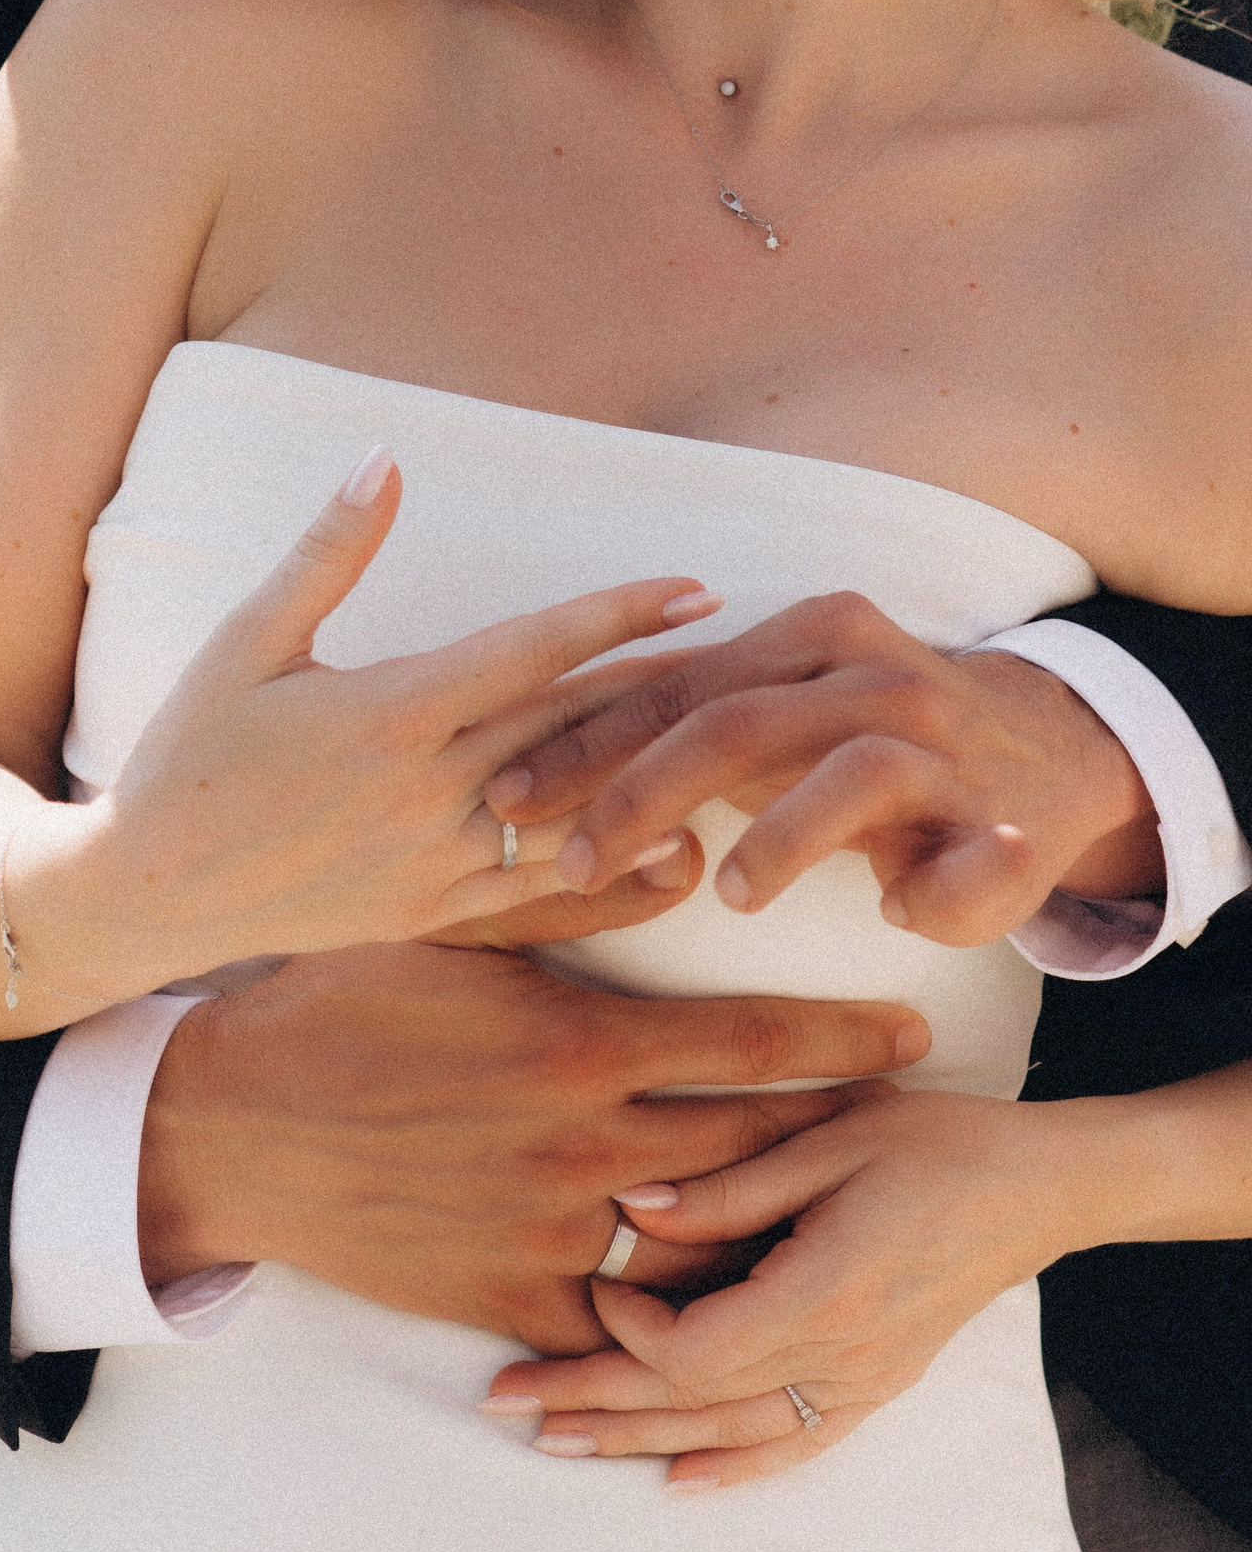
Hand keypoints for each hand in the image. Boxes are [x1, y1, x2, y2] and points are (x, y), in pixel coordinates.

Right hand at [67, 452, 721, 984]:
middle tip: (749, 648)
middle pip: (574, 723)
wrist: (146, 892)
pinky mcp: (432, 915)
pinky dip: (614, 866)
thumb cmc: (189, 753)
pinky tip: (676, 848)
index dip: (620, 612)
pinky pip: (542, 891)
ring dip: (654, 772)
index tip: (694, 585)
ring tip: (734, 740)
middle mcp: (428, 789)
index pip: (532, 650)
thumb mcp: (246, 641)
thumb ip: (326, 553)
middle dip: (663, 681)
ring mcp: (435, 861)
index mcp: (391, 711)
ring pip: (573, 808)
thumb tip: (385, 461)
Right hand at [138, 942, 930, 1353]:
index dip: (843, 1038)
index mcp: (576, 1043)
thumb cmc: (335, 1003)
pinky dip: (675, 1321)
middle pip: (754, 1146)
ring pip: (705, 1245)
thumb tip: (671, 848)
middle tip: (908, 1124)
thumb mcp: (446, 928)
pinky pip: (620, 1331)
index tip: (914, 1034)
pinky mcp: (506, 1300)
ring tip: (841, 1212)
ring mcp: (548, 1235)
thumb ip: (566, 897)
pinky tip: (722, 1305)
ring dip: (776, 1229)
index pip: (749, 1043)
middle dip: (840, 1133)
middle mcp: (581, 1146)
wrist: (230, 1126)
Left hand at [483, 1081, 1080, 1482]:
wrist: (1039, 1187)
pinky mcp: (873, 1384)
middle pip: (694, 1403)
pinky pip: (792, 1445)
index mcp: (823, 1290)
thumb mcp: (829, 1135)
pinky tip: (678, 1481)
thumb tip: (633, 1205)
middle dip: (593, 1401)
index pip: (698, 1348)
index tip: (590, 1285)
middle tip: (506, 1402)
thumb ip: (730, 1181)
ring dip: (638, 1439)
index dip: (629, 1331)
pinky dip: (730, 1468)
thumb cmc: (937, 1141)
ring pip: (730, 1434)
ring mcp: (859, 1380)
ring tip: (556, 1440)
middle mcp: (839, 1356)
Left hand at [486, 591, 1159, 944]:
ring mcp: (952, 751)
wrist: (1048, 746)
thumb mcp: (779, 707)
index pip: (677, 685)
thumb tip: (528, 754)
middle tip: (575, 863)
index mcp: (812, 636)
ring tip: (732, 894)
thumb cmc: (864, 736)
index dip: (586, 744)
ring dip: (787, 836)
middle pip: (742, 722)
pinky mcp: (1012, 826)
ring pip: (857, 774)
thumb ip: (680, 721)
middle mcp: (877, 679)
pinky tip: (901, 914)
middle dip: (644, 793)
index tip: (503, 795)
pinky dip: (940, 890)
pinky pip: (977, 861)